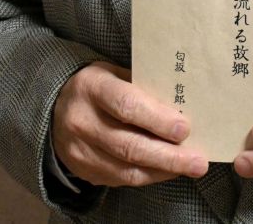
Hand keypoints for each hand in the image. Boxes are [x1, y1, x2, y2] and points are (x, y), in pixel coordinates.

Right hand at [52, 61, 207, 186]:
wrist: (54, 108)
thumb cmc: (97, 86)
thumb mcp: (114, 73)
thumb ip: (142, 85)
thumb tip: (181, 102)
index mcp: (92, 88)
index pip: (126, 105)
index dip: (157, 119)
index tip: (184, 129)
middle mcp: (83, 121)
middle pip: (129, 145)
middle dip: (168, 155)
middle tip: (198, 161)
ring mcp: (81, 150)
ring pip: (126, 168)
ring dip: (163, 170)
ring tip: (191, 168)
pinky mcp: (85, 170)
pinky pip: (121, 179)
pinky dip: (149, 176)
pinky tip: (168, 170)